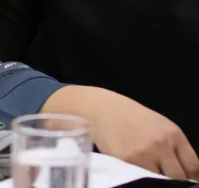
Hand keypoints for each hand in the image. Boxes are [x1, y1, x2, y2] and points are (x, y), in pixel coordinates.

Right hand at [47, 86, 198, 179]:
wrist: (101, 109)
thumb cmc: (130, 116)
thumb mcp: (158, 125)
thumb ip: (173, 146)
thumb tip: (186, 171)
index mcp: (173, 134)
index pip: (193, 166)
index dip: (193, 178)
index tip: (189, 181)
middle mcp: (161, 145)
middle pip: (178, 177)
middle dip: (175, 180)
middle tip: (167, 178)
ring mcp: (143, 154)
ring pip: (159, 180)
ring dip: (156, 178)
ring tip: (148, 170)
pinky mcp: (126, 162)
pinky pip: (139, 177)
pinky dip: (139, 177)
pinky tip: (135, 169)